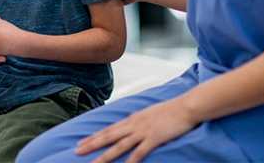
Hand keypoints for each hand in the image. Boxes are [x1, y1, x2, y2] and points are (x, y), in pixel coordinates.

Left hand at [76, 97, 196, 162]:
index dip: (94, 136)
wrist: (186, 107)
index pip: (108, 129)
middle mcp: (134, 124)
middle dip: (92, 144)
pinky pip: (139, 151)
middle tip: (77, 151)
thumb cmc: (170, 111)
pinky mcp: (154, 138)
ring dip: (105, 156)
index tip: (81, 142)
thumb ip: (138, 121)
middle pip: (109, 136)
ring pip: (119, 145)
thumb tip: (129, 125)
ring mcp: (143, 131)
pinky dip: (130, 160)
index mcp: (132, 119)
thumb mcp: (149, 114)